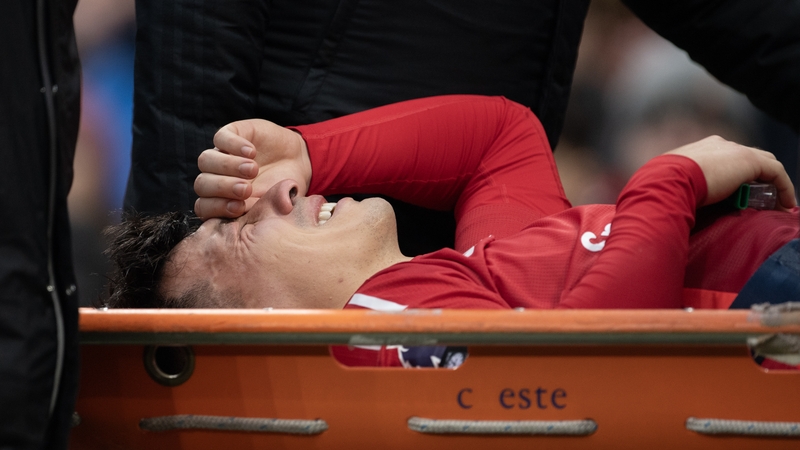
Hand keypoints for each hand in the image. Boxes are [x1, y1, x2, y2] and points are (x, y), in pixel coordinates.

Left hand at [193, 119, 311, 218]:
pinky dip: (234, 145)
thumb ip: (258, 212)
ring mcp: (221, 155)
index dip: (217, 208)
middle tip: (246, 189)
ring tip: (252, 169)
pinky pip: (220, 138)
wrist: (298, 162)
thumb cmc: (284, 189)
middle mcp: (217, 178)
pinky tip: (252, 152)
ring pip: (205, 160)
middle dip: (223, 187)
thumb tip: (249, 212)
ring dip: (227, 166)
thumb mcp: (273, 205)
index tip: (239, 207)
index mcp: (221, 200)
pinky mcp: (231, 134)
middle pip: (202, 183)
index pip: (203, 207)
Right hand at [666, 136, 795, 209]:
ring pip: (765, 164)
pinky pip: (777, 173)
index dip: (736, 174)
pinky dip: (784, 188)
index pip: (727, 157)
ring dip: (773, 183)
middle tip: (761, 198)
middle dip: (757, 177)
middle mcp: (720, 145)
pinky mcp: (750, 161)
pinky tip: (786, 205)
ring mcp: (735, 150)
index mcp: (701, 149)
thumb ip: (679, 187)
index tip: (739, 194)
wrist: (667, 181)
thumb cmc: (661, 186)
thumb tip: (673, 201)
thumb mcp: (670, 183)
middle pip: (748, 158)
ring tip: (777, 203)